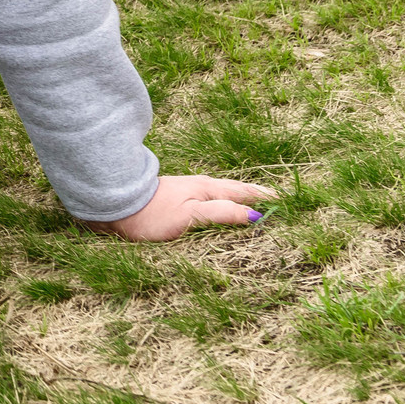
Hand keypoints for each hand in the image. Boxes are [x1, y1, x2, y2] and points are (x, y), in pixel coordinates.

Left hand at [89, 175, 274, 241]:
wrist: (116, 204)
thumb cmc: (153, 212)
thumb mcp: (191, 215)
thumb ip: (222, 213)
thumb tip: (255, 215)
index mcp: (208, 189)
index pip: (245, 193)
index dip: (266, 198)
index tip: (288, 202)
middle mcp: (202, 187)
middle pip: (237, 191)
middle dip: (259, 196)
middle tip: (280, 203)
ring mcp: (190, 193)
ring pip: (224, 195)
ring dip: (243, 199)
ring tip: (259, 206)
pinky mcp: (179, 201)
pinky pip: (212, 201)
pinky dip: (226, 204)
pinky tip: (224, 210)